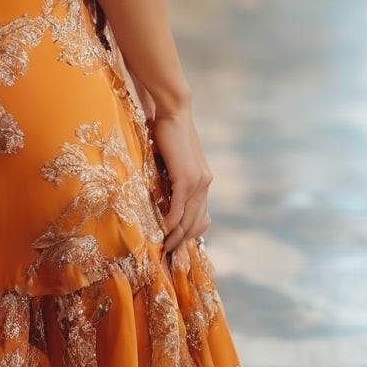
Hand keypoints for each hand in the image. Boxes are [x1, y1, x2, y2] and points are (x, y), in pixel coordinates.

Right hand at [150, 105, 212, 254]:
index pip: (200, 216)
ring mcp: (198, 182)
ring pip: (187, 221)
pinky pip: (178, 209)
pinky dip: (170, 223)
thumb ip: (174, 177)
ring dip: (175, 237)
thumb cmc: (170, 132)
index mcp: (204, 181)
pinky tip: (161, 230)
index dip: (188, 234)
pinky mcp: (186, 179)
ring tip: (163, 248)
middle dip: (182, 242)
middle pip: (195, 224)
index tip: (176, 246)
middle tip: (168, 255)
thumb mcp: (175, 160)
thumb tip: (162, 192)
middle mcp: (205, 184)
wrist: (174, 111)